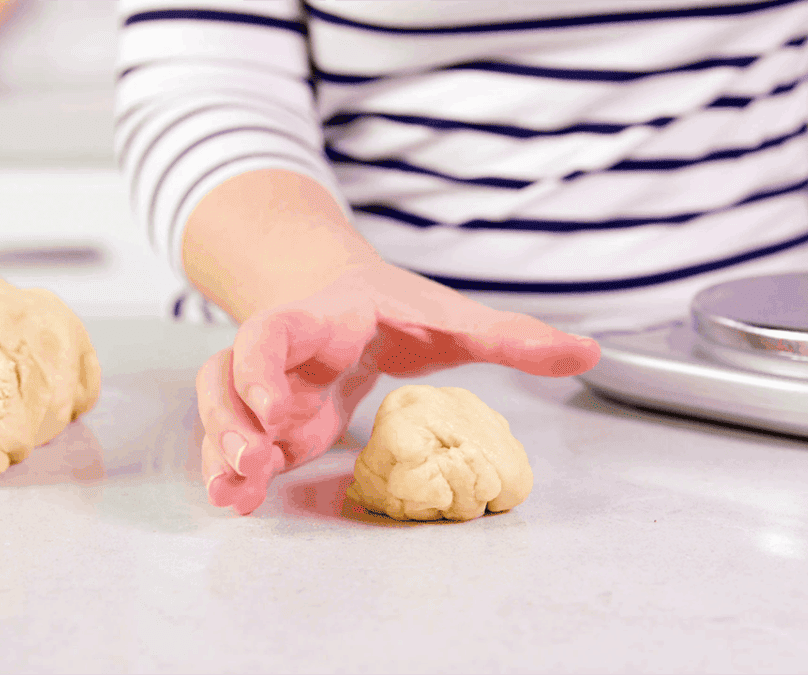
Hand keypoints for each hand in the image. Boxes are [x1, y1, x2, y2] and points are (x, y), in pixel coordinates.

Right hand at [195, 260, 599, 514]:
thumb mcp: (449, 316)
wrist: (333, 288)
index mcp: (319, 320)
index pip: (275, 332)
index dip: (263, 365)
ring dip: (222, 452)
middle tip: (256, 463)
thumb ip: (512, 335)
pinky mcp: (269, 420)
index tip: (276, 405)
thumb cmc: (390, 304)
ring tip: (238, 496)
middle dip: (231, 421)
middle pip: (227, 377)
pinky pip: (235, 440)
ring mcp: (265, 387)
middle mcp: (279, 354)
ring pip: (219, 412)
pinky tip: (242, 501)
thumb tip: (588, 353)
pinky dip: (232, 469)